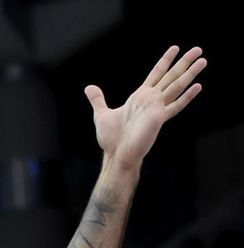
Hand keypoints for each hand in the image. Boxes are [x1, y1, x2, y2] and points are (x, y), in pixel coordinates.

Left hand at [87, 45, 205, 168]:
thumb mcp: (101, 114)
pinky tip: (198, 86)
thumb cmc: (112, 138)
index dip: (165, 61)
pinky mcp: (158, 118)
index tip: (175, 48)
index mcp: (140, 97)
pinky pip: (176, 105)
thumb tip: (89, 88)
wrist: (116, 155)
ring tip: (203, 60)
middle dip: (184, 62)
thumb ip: (98, 99)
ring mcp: (157, 108)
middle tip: (198, 49)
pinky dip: (187, 96)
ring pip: (177, 86)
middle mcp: (151, 100)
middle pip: (171, 77)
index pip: (156, 74)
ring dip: (190, 73)